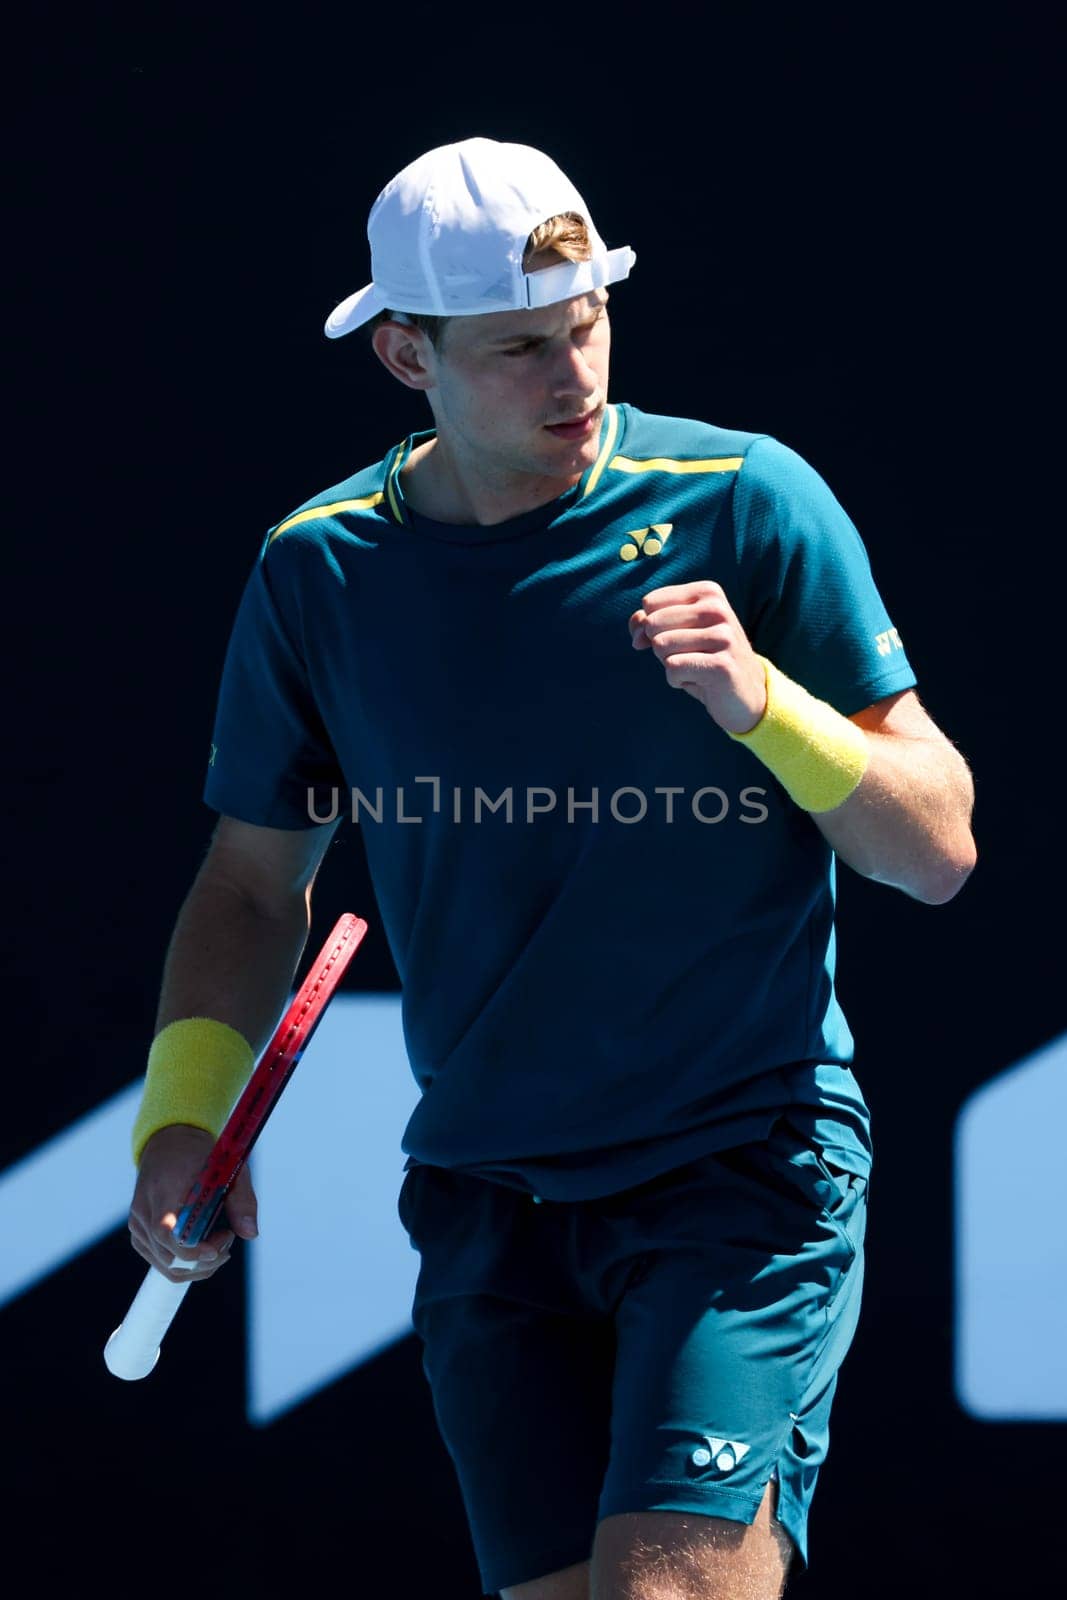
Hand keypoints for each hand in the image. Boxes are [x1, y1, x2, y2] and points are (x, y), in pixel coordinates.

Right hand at [127, 1125, 258, 1282]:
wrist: (169, 1142)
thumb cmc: (200, 1155)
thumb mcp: (228, 1167)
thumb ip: (242, 1200)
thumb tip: (250, 1233)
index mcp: (165, 1188)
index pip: (167, 1232)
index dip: (192, 1250)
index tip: (220, 1245)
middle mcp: (145, 1208)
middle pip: (169, 1256)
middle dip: (204, 1261)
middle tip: (227, 1239)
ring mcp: (138, 1222)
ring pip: (165, 1265)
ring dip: (196, 1266)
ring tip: (218, 1243)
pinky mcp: (137, 1232)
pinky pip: (159, 1261)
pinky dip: (183, 1263)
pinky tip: (202, 1247)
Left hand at [629, 580, 767, 733]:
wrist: (745, 693)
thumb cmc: (704, 658)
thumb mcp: (677, 633)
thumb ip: (648, 622)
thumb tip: (637, 634)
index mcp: (708, 592)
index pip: (650, 603)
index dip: (648, 626)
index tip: (671, 637)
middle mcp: (718, 609)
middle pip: (653, 624)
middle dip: (659, 647)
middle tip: (687, 655)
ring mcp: (724, 637)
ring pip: (661, 646)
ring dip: (670, 665)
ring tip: (695, 667)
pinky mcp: (722, 666)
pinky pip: (673, 669)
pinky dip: (677, 680)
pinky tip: (700, 681)